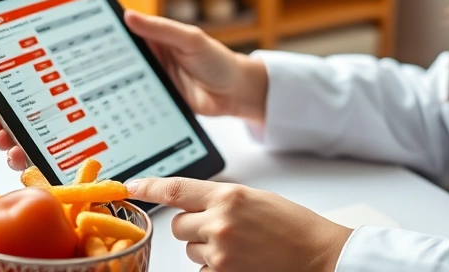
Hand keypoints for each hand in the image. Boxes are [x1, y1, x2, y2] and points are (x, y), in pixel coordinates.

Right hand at [0, 10, 269, 170]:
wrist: (238, 92)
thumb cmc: (216, 61)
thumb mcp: (191, 41)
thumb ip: (161, 30)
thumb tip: (128, 15)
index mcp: (123, 50)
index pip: (68, 59)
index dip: (34, 75)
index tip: (4, 91)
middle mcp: (114, 76)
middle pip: (58, 94)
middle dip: (22, 113)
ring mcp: (121, 101)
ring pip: (70, 119)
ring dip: (38, 136)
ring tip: (14, 151)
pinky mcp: (133, 122)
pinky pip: (96, 134)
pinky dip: (71, 148)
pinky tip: (50, 160)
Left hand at [128, 177, 352, 271]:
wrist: (317, 255)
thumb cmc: (292, 225)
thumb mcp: (255, 199)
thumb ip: (221, 200)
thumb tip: (191, 204)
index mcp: (228, 196)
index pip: (176, 189)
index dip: (148, 187)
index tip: (130, 186)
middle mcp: (220, 223)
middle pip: (179, 225)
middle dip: (194, 227)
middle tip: (224, 229)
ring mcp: (220, 253)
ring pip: (190, 250)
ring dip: (206, 249)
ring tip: (241, 247)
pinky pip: (202, 270)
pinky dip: (216, 267)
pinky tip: (242, 261)